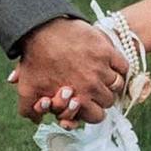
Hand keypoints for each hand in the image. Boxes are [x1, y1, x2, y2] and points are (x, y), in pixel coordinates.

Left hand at [12, 17, 129, 123]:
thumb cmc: (35, 60)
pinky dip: (119, 68)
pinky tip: (109, 65)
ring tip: (101, 76)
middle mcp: (93, 86)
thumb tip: (38, 120)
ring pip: (117, 84)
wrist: (41, 30)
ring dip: (110, 82)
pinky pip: (123, 66)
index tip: (87, 103)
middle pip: (109, 101)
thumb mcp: (27, 89)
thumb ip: (30, 110)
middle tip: (92, 88)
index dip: (92, 111)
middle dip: (101, 97)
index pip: (97, 116)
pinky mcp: (107, 51)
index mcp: (77, 99)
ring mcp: (102, 68)